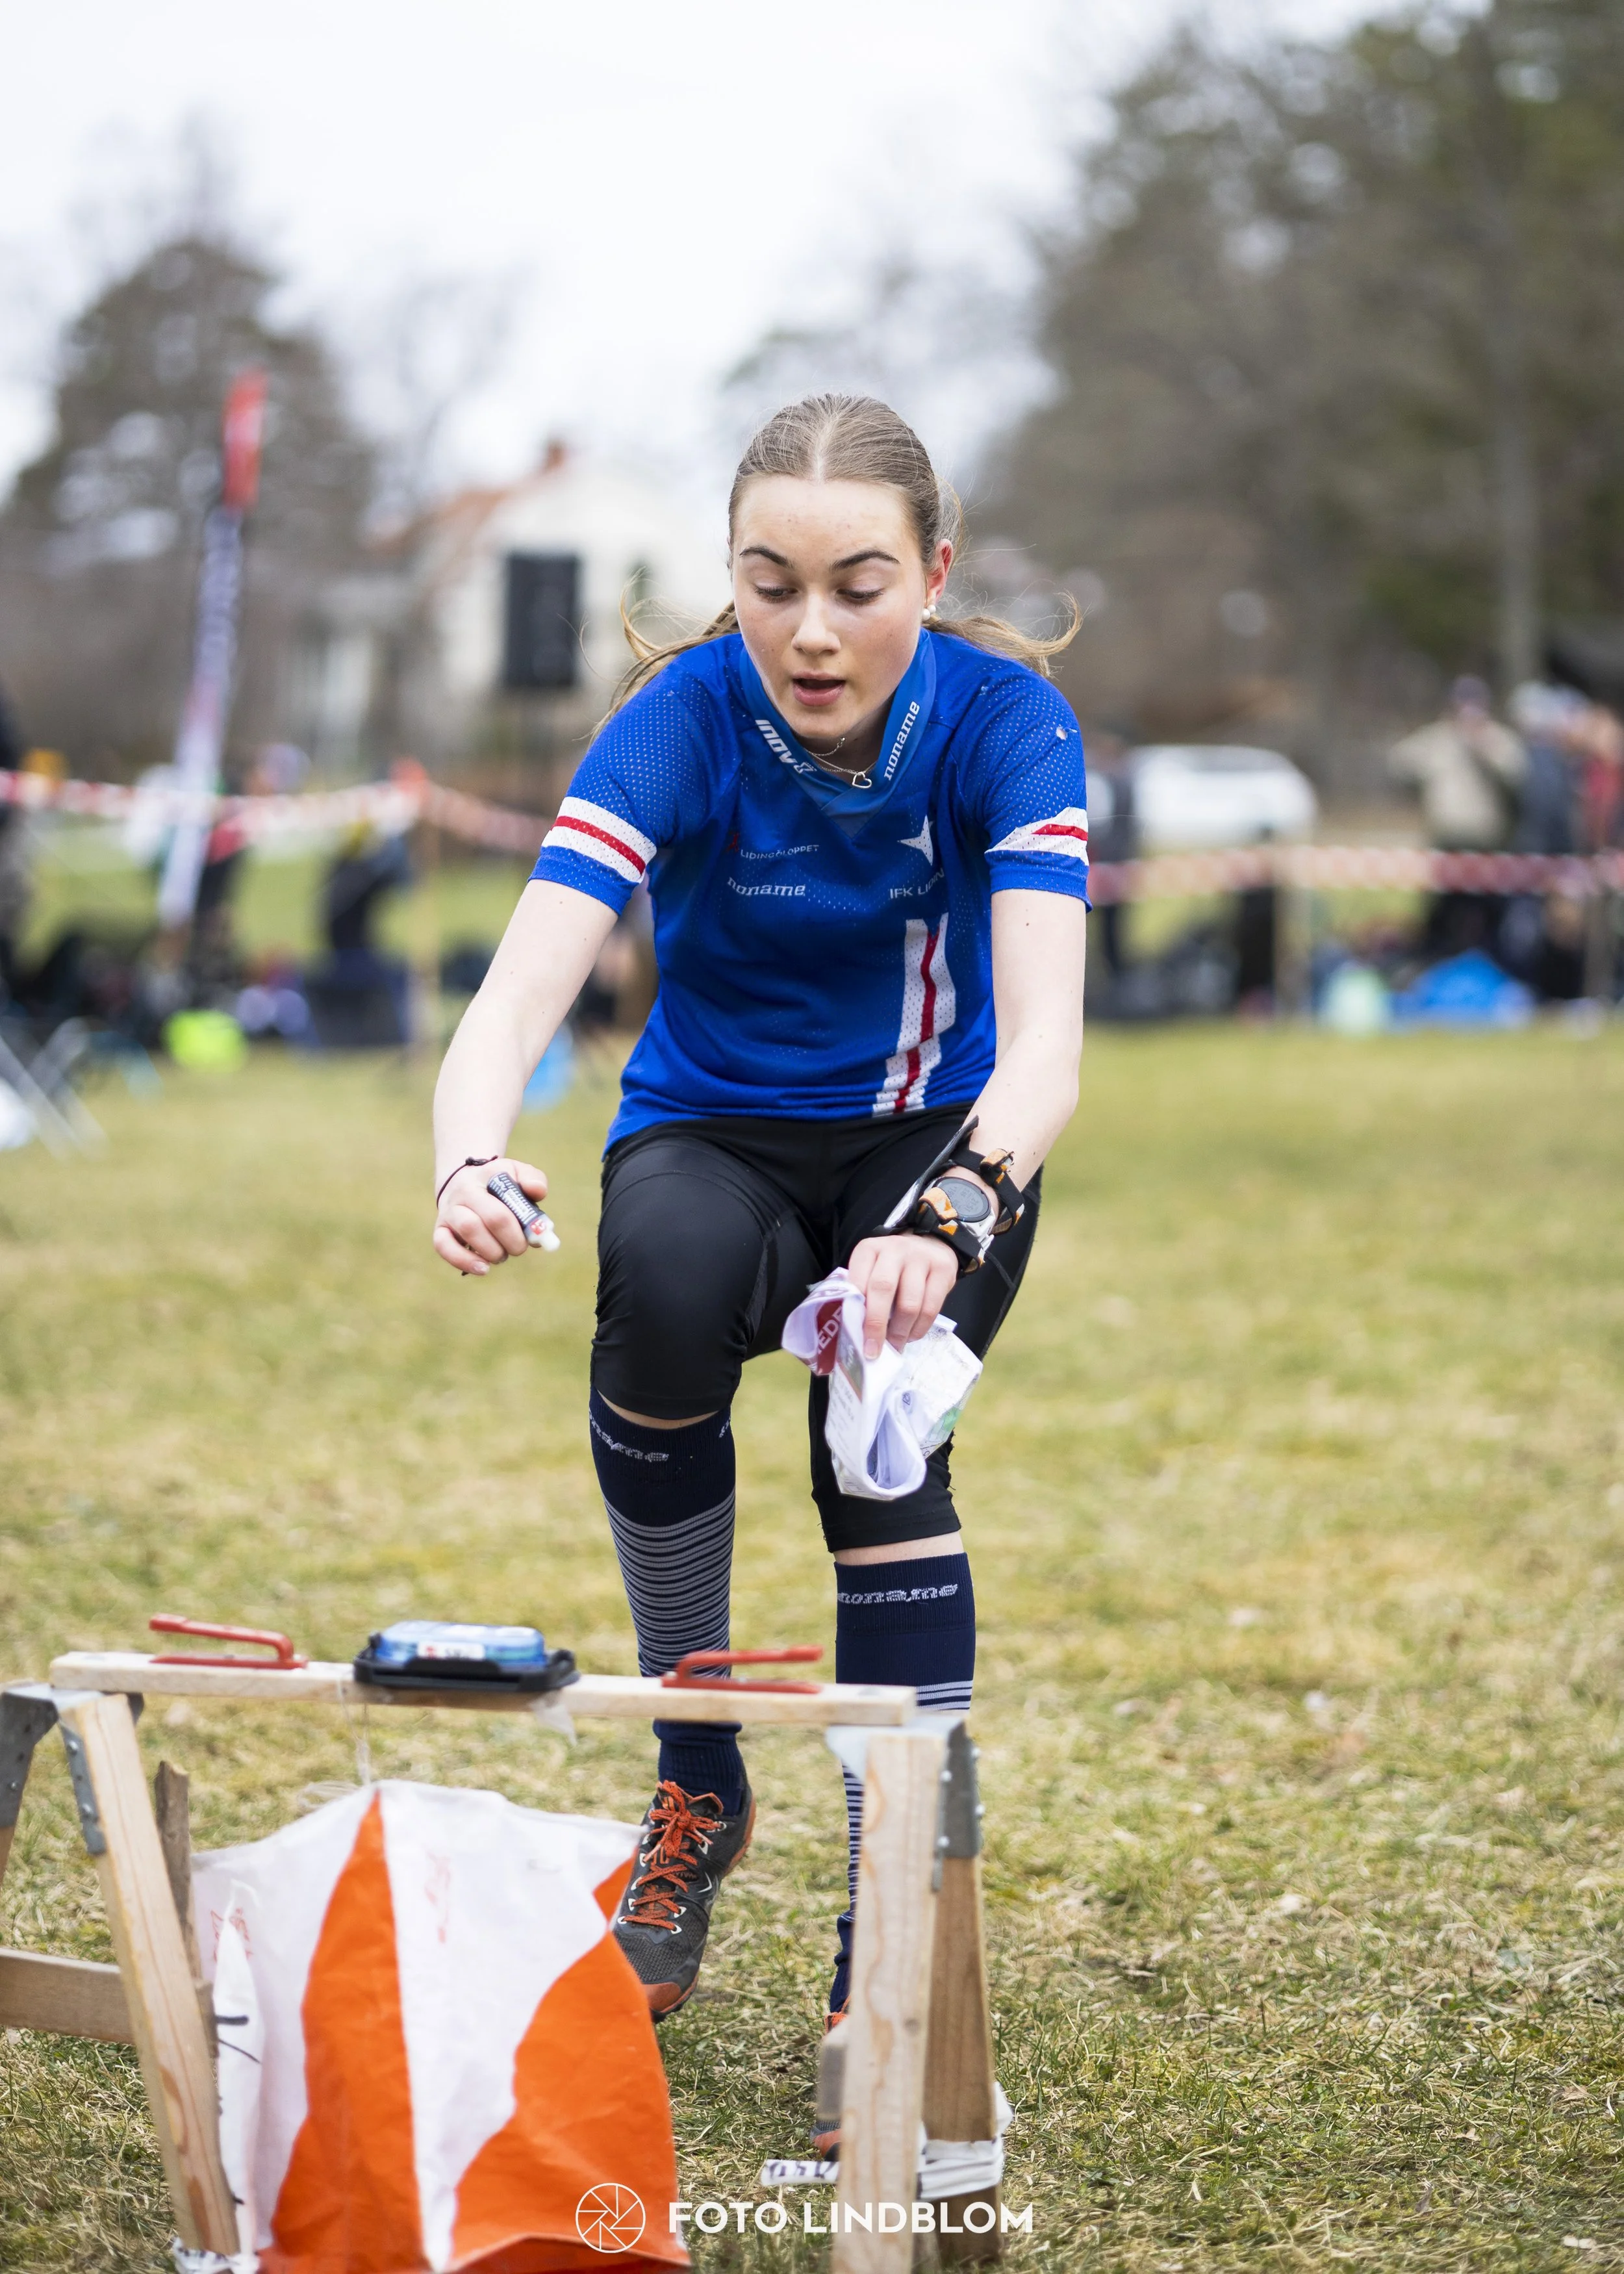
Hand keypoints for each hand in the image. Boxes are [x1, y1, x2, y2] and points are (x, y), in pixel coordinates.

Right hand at [432, 1158, 548, 1276]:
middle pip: (490, 1220)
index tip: (534, 1235)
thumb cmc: (496, 1183)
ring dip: (493, 1251)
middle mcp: (463, 1193)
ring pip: (470, 1232)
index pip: (506, 1203)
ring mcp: (449, 1212)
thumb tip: (538, 1192)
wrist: (462, 1182)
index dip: (522, 1226)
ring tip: (502, 1254)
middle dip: (512, 1241)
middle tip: (519, 1248)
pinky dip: (464, 1261)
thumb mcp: (516, 1172)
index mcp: (484, 1178)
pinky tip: (483, 1268)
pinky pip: (444, 1246)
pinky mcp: (440, 1230)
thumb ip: (533, 1178)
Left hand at [845, 1232, 957, 1359]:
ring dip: (900, 1332)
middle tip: (873, 1351)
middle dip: (876, 1325)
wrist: (930, 1245)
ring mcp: (921, 1258)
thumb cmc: (893, 1266)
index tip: (853, 1336)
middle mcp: (894, 1250)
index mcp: (869, 1249)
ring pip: (909, 1304)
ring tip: (894, 1346)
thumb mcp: (872, 1269)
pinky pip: (931, 1309)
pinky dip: (919, 1329)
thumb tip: (855, 1331)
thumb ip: (862, 1291)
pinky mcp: (943, 1270)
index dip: (855, 1311)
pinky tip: (911, 1335)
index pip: (857, 1280)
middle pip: (883, 1289)